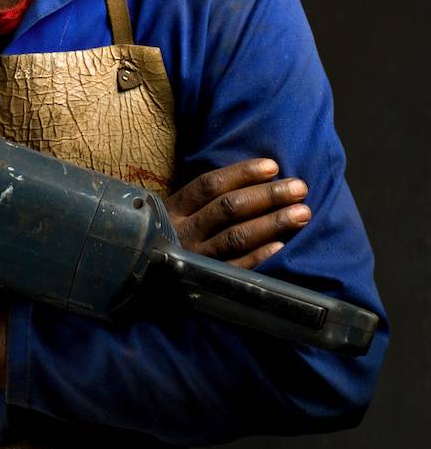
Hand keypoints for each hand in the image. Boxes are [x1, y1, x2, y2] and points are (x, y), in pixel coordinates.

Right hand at [163, 157, 309, 268]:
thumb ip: (201, 201)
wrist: (146, 280)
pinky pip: (236, 268)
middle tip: (299, 188)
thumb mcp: (175, 215)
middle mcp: (184, 230)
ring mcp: (195, 256)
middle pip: (227, 208)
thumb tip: (251, 180)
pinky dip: (258, 256)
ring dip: (272, 223)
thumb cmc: (171, 238)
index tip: (272, 167)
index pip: (209, 185)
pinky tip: (281, 246)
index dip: (242, 174)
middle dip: (267, 196)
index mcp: (175, 209)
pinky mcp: (206, 281)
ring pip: (236, 236)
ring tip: (302, 213)